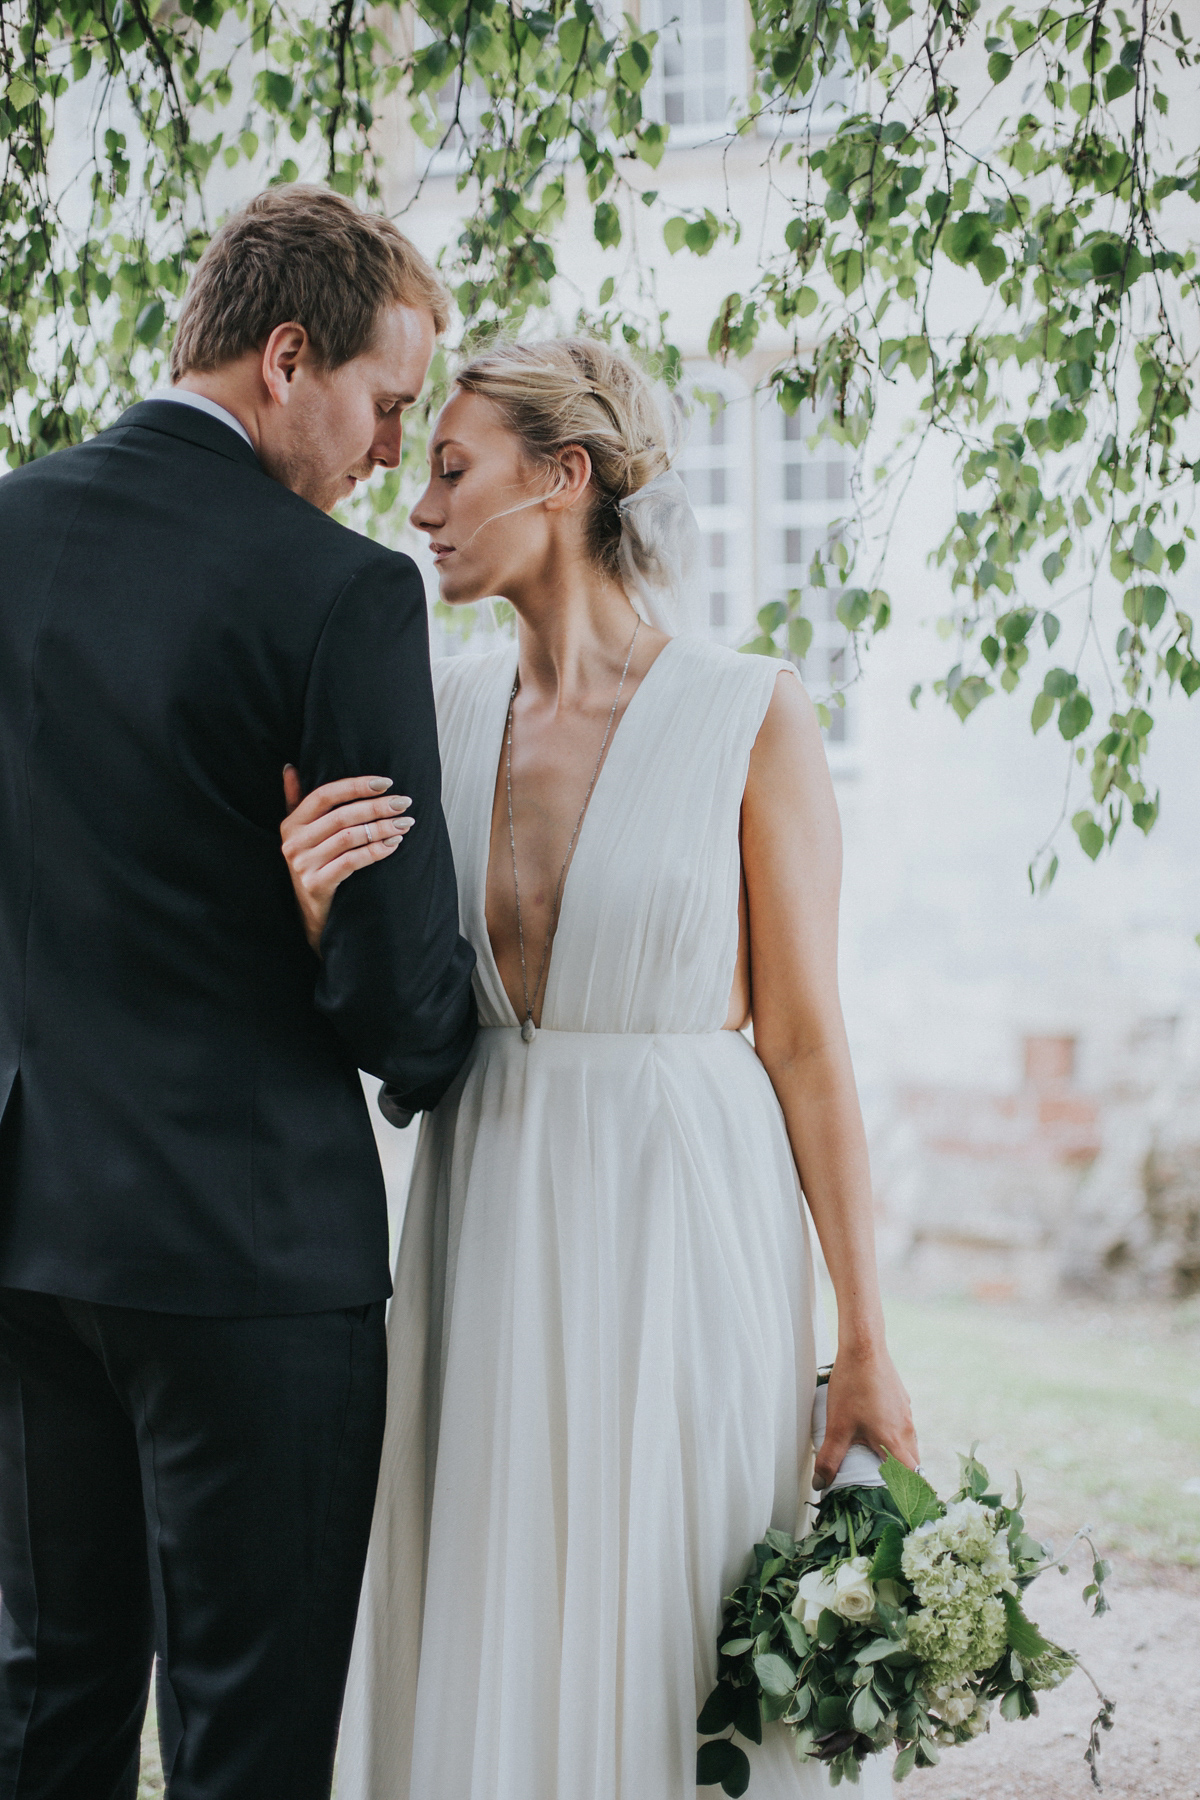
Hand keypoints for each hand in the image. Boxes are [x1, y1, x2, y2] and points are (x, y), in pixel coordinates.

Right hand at [281, 766, 413, 952]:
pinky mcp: (316, 884)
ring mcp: (303, 864)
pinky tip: (394, 844)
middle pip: (342, 816)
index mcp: (291, 823)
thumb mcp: (301, 835)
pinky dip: (376, 851)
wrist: (312, 916)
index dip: (356, 786)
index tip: (387, 783)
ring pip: (350, 837)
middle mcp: (294, 841)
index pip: (325, 794)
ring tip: (405, 823)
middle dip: (377, 807)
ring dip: (382, 828)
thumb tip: (290, 768)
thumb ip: (295, 801)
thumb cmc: (314, 867)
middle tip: (404, 803)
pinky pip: (352, 862)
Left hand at [813, 1343, 918, 1490]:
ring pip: (908, 1445)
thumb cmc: (853, 1386)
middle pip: (912, 1464)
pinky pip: (903, 1428)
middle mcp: (906, 1429)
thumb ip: (830, 1458)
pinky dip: (894, 1438)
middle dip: (902, 1480)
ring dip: (898, 1458)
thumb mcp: (838, 1426)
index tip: (906, 1508)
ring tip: (878, 1465)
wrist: (864, 1348)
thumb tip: (821, 1485)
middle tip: (886, 1491)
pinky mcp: (901, 1401)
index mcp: (895, 1441)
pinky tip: (875, 1432)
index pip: (913, 1478)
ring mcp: (906, 1413)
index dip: (911, 1495)